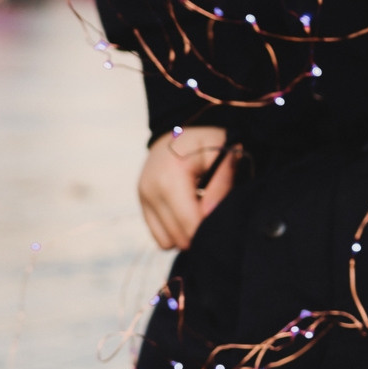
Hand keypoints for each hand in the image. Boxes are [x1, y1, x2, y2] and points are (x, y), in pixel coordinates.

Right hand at [138, 126, 234, 250]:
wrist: (180, 127)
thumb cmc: (207, 140)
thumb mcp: (223, 152)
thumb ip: (222, 184)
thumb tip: (210, 215)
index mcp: (170, 179)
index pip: (190, 225)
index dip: (211, 229)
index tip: (226, 218)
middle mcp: (150, 191)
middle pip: (178, 238)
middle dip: (200, 232)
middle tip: (216, 213)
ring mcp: (143, 198)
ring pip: (166, 241)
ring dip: (186, 233)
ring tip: (201, 210)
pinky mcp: (142, 203)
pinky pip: (159, 235)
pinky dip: (175, 230)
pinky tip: (189, 211)